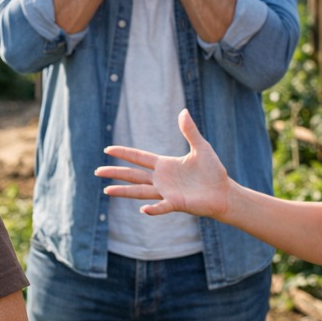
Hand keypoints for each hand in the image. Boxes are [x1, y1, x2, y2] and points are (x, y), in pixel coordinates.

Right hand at [96, 109, 229, 218]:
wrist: (224, 192)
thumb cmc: (213, 171)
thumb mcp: (201, 147)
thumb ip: (190, 131)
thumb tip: (183, 111)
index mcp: (165, 165)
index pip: (139, 157)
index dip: (124, 153)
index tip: (107, 150)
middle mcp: (161, 179)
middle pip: (133, 175)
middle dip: (115, 172)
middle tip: (97, 171)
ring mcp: (167, 192)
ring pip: (140, 191)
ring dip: (124, 191)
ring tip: (107, 191)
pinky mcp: (176, 204)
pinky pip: (162, 206)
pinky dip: (154, 209)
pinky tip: (143, 209)